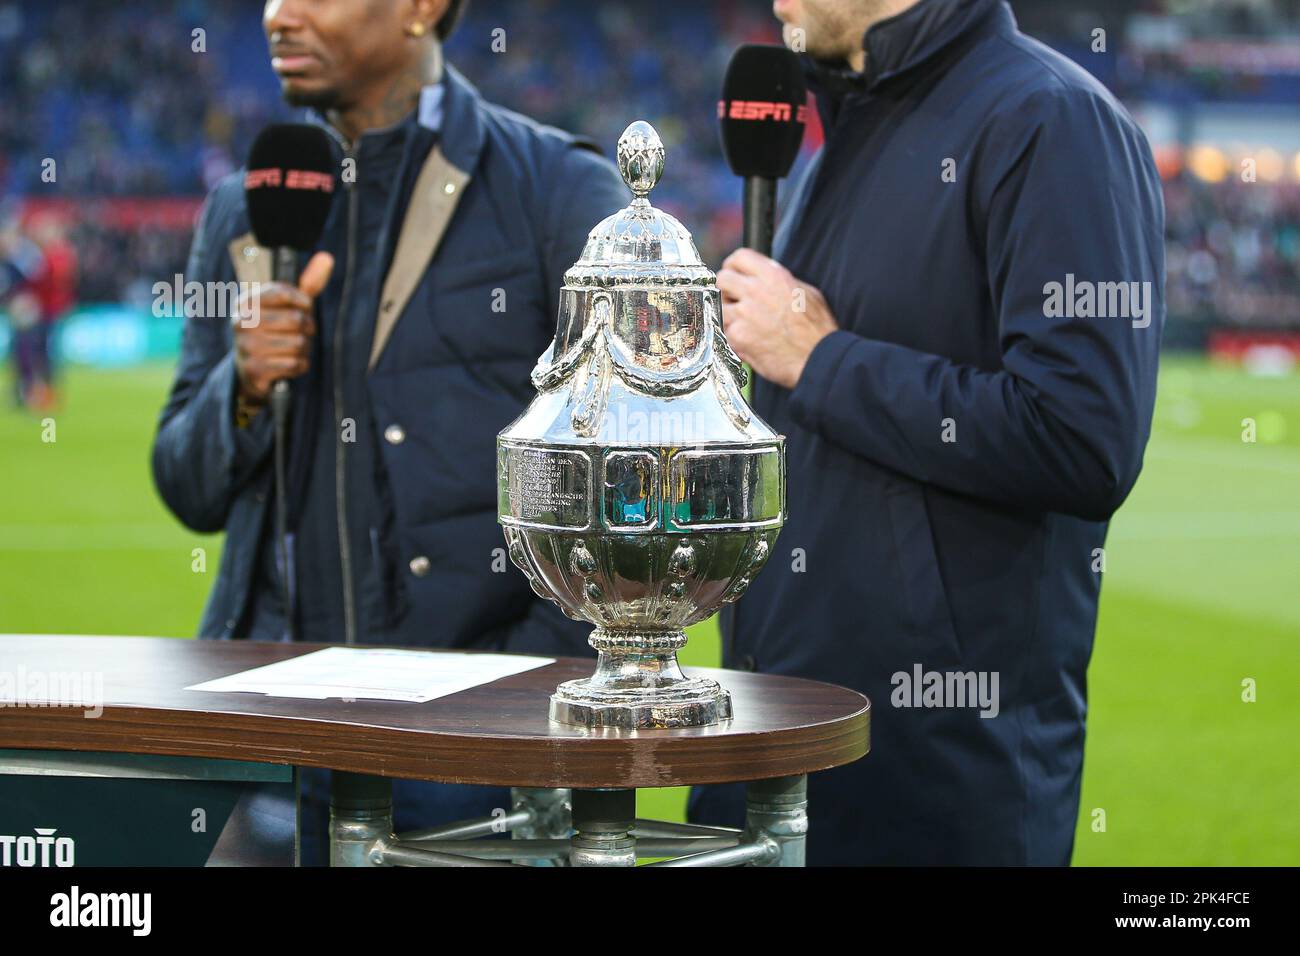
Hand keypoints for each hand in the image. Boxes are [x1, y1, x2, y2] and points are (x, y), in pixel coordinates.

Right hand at [232, 251, 332, 402]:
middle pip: (296, 320)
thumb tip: (327, 257)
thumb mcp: (287, 305)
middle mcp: (241, 321)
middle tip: (303, 332)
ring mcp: (246, 346)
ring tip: (294, 348)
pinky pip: (295, 364)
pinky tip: (289, 363)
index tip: (305, 307)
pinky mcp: (254, 369)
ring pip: (298, 343)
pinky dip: (300, 365)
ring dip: (305, 348)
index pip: (284, 292)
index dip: (304, 302)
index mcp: (246, 301)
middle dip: (308, 328)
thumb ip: (307, 283)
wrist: (250, 369)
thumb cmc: (274, 330)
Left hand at [716, 248, 837, 389]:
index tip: (735, 274)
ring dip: (731, 314)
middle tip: (737, 300)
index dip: (735, 266)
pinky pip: (726, 330)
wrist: (817, 359)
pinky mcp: (737, 336)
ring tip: (749, 324)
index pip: (739, 257)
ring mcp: (743, 314)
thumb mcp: (806, 292)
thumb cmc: (817, 329)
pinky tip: (752, 340)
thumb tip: (765, 278)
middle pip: (723, 279)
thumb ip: (780, 281)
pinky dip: (736, 336)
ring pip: (721, 306)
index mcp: (773, 275)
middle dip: (728, 289)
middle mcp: (755, 291)